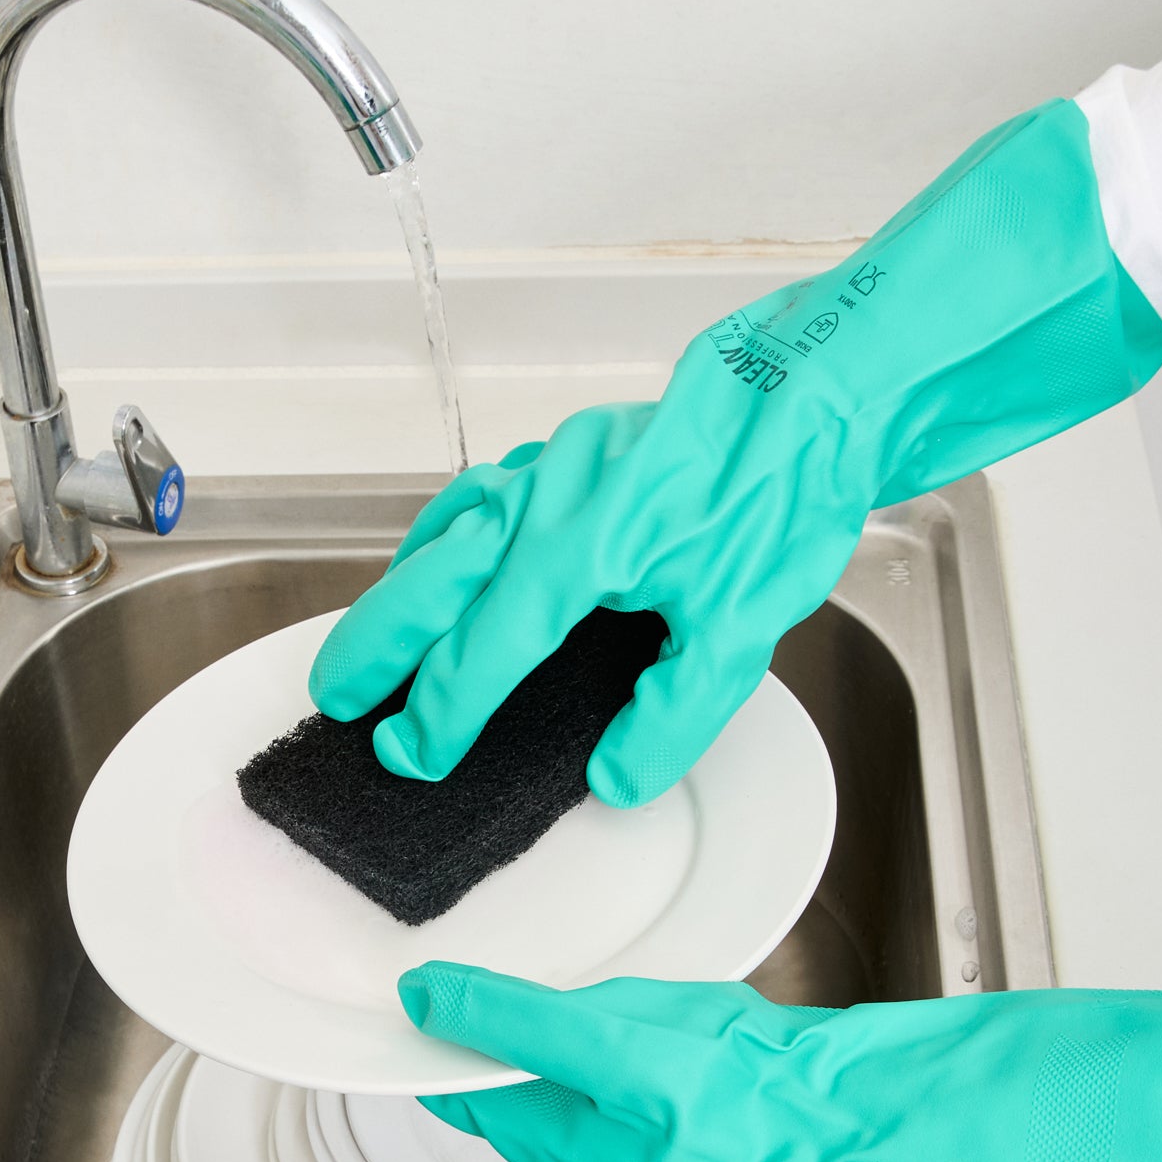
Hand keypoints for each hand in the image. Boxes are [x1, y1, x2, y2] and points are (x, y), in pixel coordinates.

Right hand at [311, 100, 1161, 804]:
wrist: (824, 390)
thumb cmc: (787, 488)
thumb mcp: (745, 623)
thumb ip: (675, 707)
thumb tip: (620, 771)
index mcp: (585, 550)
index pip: (489, 650)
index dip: (444, 713)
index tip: (413, 756)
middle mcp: (554, 502)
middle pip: (437, 580)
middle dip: (379, 644)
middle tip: (338, 695)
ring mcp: (560, 467)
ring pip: (453, 529)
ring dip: (405, 586)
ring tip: (374, 633)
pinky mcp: (580, 451)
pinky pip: (489, 493)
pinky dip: (452, 533)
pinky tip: (456, 553)